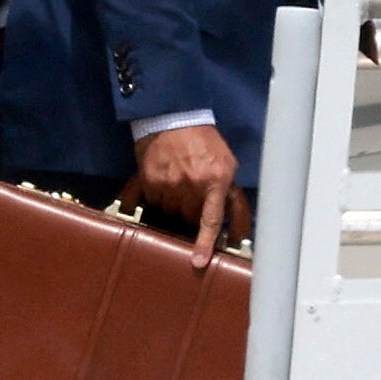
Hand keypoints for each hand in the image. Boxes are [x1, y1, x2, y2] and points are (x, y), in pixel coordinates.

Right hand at [132, 122, 239, 267]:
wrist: (173, 117)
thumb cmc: (204, 139)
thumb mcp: (226, 162)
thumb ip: (226, 188)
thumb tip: (231, 219)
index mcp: (216, 180)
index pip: (211, 220)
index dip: (204, 243)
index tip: (198, 262)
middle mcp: (192, 184)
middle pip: (190, 217)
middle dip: (192, 208)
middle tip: (193, 190)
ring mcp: (169, 183)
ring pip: (171, 210)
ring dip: (174, 201)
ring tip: (177, 179)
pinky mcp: (150, 180)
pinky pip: (154, 200)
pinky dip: (158, 193)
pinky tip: (162, 177)